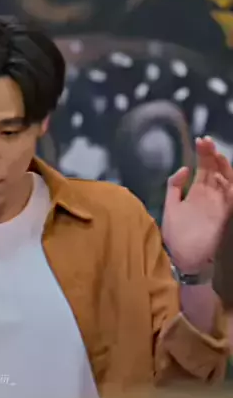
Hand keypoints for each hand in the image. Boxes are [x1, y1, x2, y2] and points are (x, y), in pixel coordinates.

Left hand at [162, 137, 232, 273]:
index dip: (204, 154)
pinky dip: (228, 187)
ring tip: (215, 154)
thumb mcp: (171, 206)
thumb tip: (183, 167)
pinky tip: (218, 176)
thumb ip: (175, 187)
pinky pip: (230, 199)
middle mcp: (210, 197)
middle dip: (212, 155)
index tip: (200, 140)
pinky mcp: (222, 217)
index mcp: (197, 193)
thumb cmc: (175, 234)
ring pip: (227, 181)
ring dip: (223, 167)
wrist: (178, 257)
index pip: (204, 169)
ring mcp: (217, 206)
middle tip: (206, 141)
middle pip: (215, 171)